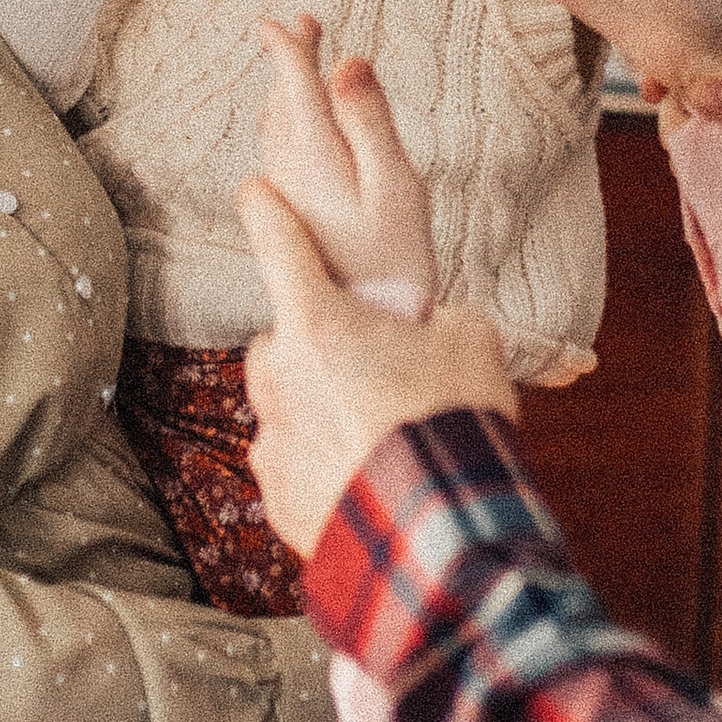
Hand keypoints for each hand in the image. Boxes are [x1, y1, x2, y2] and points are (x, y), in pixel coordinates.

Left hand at [238, 180, 516, 556]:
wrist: (438, 530)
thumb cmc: (450, 419)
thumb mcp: (468, 339)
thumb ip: (435, 318)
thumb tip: (430, 328)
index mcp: (316, 320)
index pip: (276, 242)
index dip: (266, 209)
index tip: (254, 191)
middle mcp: (276, 374)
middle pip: (289, 340)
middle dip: (322, 349)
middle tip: (376, 372)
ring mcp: (269, 439)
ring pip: (290, 406)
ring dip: (323, 411)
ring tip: (380, 436)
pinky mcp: (275, 495)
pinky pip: (295, 466)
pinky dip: (323, 467)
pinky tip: (368, 480)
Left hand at [253, 19, 439, 304]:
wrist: (372, 325)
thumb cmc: (396, 256)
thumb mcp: (396, 184)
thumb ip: (369, 121)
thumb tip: (347, 63)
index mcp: (314, 157)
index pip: (293, 89)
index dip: (286, 50)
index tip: (277, 23)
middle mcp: (289, 174)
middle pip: (282, 104)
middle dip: (289, 63)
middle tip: (303, 25)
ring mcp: (288, 198)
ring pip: (277, 129)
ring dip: (288, 91)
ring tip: (303, 63)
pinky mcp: (294, 218)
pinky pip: (280, 153)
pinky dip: (288, 122)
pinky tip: (297, 124)